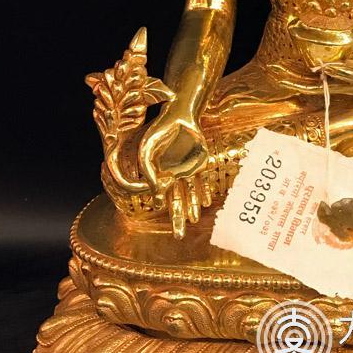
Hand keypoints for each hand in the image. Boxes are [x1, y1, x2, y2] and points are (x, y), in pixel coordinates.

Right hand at [138, 109, 210, 234]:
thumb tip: (156, 193)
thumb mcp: (146, 151)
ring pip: (191, 194)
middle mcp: (175, 175)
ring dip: (192, 208)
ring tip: (193, 221)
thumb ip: (149, 172)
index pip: (161, 194)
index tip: (159, 208)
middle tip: (178, 237)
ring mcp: (188, 170)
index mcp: (161, 173)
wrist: (179, 116)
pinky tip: (205, 203)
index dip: (161, 202)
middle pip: (177, 201)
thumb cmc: (159, 131)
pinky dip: (203, 192)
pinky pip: (203, 181)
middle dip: (178, 219)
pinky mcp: (200, 163)